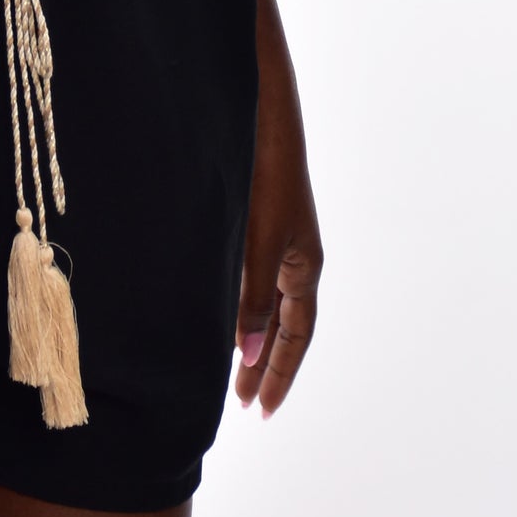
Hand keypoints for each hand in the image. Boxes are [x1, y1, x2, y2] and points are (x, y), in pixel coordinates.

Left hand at [233, 0, 322, 416]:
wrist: (259, 105)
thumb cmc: (262, 167)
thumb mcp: (256, 240)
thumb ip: (248, 299)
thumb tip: (240, 354)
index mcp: (301, 262)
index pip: (296, 335)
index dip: (276, 373)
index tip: (257, 411)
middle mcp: (293, 251)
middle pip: (284, 323)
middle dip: (265, 363)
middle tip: (243, 402)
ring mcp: (277, 232)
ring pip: (267, 301)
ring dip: (251, 335)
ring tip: (227, 366)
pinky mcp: (257, 213)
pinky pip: (252, 275)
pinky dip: (239, 303)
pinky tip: (214, 306)